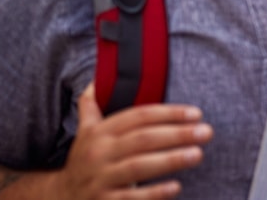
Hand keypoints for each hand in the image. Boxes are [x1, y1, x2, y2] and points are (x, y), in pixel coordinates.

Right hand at [51, 84, 213, 198]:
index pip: (138, 116)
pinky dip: (154, 193)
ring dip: (170, 160)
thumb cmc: (84, 160)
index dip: (168, 113)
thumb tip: (97, 78)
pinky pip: (131, 198)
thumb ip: (91, 105)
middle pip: (142, 139)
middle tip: (207, 132)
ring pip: (137, 166)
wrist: (59, 197)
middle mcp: (98, 153)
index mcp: (99, 132)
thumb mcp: (85, 131)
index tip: (196, 113)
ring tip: (198, 154)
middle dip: (177, 134)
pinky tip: (176, 187)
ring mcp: (100, 179)